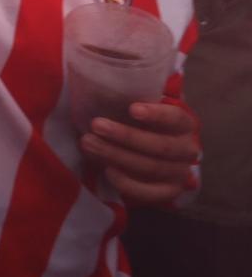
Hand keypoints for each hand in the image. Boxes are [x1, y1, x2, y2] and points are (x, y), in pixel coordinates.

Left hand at [80, 100, 200, 205]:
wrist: (156, 153)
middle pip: (160, 146)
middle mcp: (187, 150)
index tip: (132, 109)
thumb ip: (127, 97)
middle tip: (96, 125)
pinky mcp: (169, 192)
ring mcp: (180, 173)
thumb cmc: (141, 122)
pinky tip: (107, 170)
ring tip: (88, 144)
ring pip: (151, 168)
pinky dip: (127, 183)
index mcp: (184, 124)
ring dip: (117, 156)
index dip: (157, 114)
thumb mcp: (140, 107)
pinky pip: (150, 193)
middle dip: (126, 136)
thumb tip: (95, 83)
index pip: (176, 118)